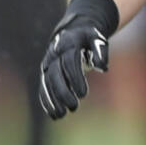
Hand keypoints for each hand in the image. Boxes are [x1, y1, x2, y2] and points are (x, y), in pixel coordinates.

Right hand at [39, 0, 116, 119]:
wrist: (74, 29)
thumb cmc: (90, 37)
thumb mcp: (98, 39)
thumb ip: (101, 52)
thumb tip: (102, 68)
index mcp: (68, 44)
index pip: (69, 63)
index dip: (75, 79)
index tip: (83, 95)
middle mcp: (54, 54)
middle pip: (55, 75)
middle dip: (63, 92)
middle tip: (74, 107)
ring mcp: (48, 63)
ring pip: (46, 83)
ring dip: (52, 100)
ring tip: (60, 115)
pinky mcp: (46, 71)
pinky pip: (43, 86)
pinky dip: (46, 100)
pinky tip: (52, 113)